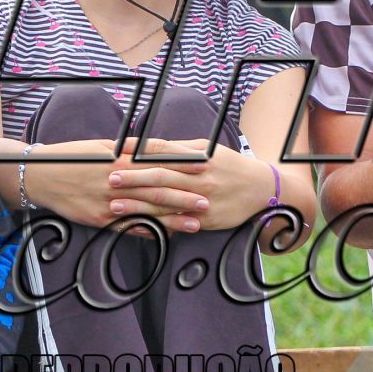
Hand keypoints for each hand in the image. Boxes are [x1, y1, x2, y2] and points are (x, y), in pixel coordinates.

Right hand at [22, 139, 204, 229]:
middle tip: (207, 200)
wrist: (41, 176)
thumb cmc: (74, 158)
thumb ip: (130, 149)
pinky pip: (129, 228)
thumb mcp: (103, 146)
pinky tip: (167, 237)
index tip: (204, 164)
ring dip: (173, 219)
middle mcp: (117, 181)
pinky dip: (149, 233)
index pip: (157, 159)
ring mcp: (109, 202)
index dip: (182, 162)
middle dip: (184, 196)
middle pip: (157, 189)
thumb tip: (158, 148)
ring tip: (195, 224)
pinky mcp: (100, 219)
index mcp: (120, 159)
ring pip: (147, 212)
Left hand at [106, 138, 270, 231]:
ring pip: (165, 202)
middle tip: (110, 177)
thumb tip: (149, 145)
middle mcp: (200, 177)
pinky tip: (137, 226)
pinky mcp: (205, 220)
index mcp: (198, 156)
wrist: (262, 190)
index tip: (116, 149)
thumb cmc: (230, 166)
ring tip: (115, 205)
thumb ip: (180, 149)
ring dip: (138, 204)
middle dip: (133, 177)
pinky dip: (156, 225)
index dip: (138, 149)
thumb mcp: (209, 150)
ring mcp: (202, 200)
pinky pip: (177, 223)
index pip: (162, 149)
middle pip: (161, 175)